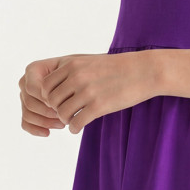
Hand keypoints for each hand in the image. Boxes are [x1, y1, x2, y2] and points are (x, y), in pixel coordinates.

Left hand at [19, 51, 158, 135]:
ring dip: (65, 120)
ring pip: (61, 113)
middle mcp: (77, 77)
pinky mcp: (99, 106)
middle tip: (65, 113)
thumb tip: (56, 86)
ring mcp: (88, 91)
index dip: (49, 97)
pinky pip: (76, 122)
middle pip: (51, 100)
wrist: (144, 71)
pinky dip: (74, 127)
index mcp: (72, 64)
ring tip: (73, 120)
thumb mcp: (90, 62)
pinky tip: (79, 127)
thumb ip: (72, 71)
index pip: (45, 85)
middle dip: (56, 109)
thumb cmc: (118, 67)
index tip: (58, 101)